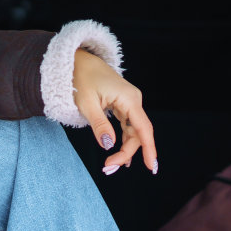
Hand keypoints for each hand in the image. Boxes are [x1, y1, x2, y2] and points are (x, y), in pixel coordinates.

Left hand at [72, 48, 157, 174]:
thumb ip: (99, 125)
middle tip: (108, 168)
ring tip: (110, 166)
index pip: (143, 129)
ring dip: (124, 149)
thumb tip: (108, 145)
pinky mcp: (123, 104)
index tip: (151, 167)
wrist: (79, 62)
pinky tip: (120, 153)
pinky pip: (127, 126)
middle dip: (126, 153)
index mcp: (129, 99)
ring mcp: (130, 102)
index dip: (149, 149)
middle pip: (137, 133)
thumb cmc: (81, 79)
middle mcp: (134, 101)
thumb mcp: (87, 104)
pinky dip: (122, 140)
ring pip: (132, 131)